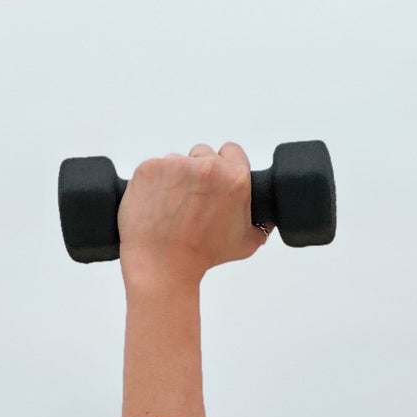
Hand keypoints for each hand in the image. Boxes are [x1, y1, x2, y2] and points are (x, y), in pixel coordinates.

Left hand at [119, 142, 265, 291]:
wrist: (163, 264)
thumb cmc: (203, 256)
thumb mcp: (246, 243)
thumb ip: (260, 224)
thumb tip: (267, 216)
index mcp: (235, 178)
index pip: (233, 152)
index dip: (226, 167)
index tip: (218, 183)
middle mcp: (207, 166)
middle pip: (204, 154)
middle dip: (200, 173)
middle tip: (194, 202)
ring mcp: (175, 164)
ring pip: (178, 161)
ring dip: (177, 178)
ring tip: (174, 208)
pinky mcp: (150, 167)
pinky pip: (155, 168)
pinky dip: (155, 183)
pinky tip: (159, 204)